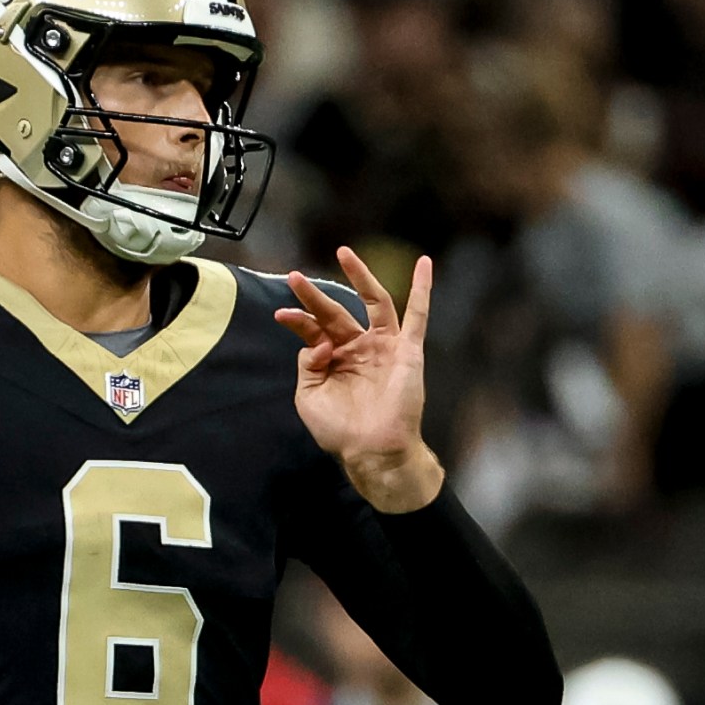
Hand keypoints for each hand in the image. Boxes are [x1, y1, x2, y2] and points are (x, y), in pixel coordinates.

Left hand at [276, 247, 443, 513]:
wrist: (372, 450)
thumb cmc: (341, 430)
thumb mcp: (309, 398)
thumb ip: (307, 366)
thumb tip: (315, 341)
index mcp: (335, 359)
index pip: (314, 330)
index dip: (298, 320)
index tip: (280, 314)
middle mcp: (359, 348)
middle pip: (337, 311)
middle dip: (315, 295)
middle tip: (294, 276)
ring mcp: (384, 346)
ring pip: (375, 302)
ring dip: (360, 277)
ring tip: (344, 253)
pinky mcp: (407, 350)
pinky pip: (418, 315)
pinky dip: (422, 289)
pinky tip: (424, 264)